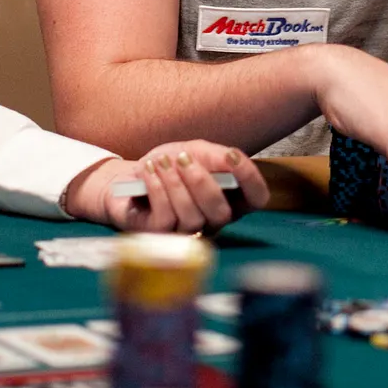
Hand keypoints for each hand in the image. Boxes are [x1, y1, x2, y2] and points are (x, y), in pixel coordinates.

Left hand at [62, 142, 268, 232]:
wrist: (131, 174)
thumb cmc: (170, 164)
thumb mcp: (196, 151)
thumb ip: (217, 156)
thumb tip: (233, 159)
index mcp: (231, 198)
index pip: (256, 199)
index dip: (250, 179)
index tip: (232, 156)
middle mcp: (213, 220)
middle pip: (222, 212)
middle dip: (202, 182)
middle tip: (183, 158)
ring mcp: (187, 232)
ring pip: (192, 217)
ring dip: (176, 184)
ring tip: (162, 162)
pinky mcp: (161, 236)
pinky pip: (166, 218)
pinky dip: (157, 189)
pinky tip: (149, 172)